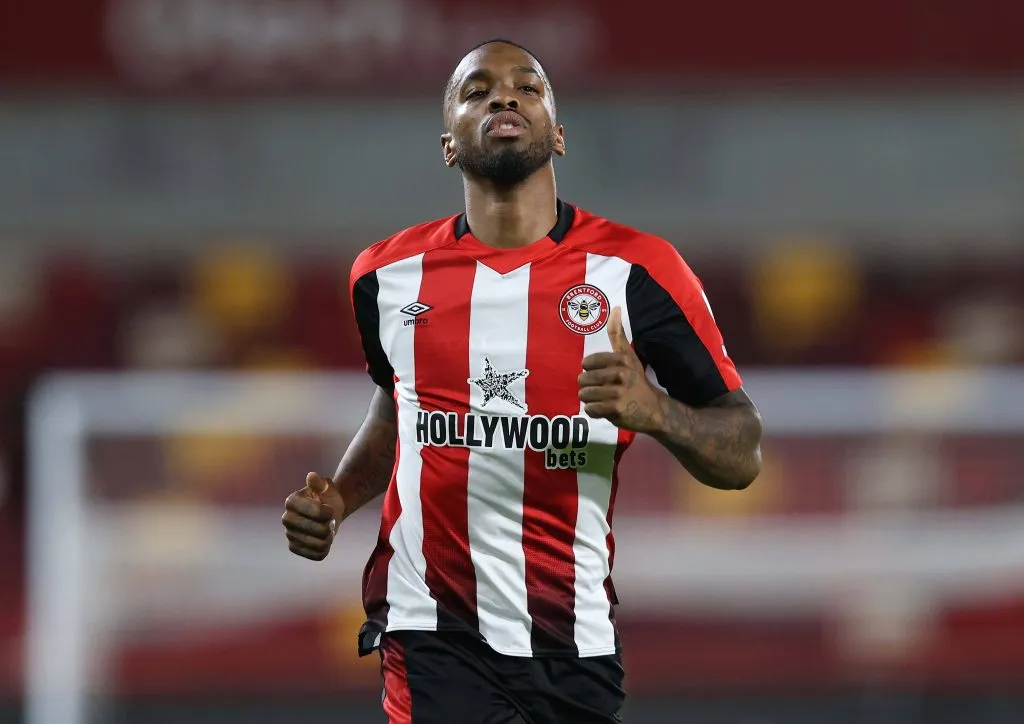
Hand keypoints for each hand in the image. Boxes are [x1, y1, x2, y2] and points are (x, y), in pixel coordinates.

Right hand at [282, 472, 345, 560]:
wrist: (329, 511)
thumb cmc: (327, 497)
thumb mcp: (326, 487)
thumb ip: (319, 483)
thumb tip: (311, 476)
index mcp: (291, 501)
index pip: (310, 511)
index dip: (325, 512)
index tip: (331, 510)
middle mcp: (287, 518)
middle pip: (313, 529)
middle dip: (328, 526)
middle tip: (331, 522)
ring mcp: (290, 534)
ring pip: (317, 544)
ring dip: (328, 538)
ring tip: (329, 531)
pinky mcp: (295, 547)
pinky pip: (315, 555)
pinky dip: (324, 549)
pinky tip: (325, 541)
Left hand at [578, 307, 662, 433]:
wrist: (653, 409)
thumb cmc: (636, 380)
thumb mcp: (628, 356)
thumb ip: (618, 334)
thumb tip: (615, 307)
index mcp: (621, 359)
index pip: (587, 362)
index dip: (590, 370)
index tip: (602, 374)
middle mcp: (620, 373)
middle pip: (583, 379)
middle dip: (588, 386)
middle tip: (603, 389)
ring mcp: (618, 392)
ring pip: (585, 394)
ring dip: (590, 399)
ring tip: (603, 399)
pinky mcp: (616, 409)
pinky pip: (590, 409)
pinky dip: (594, 411)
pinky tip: (606, 409)